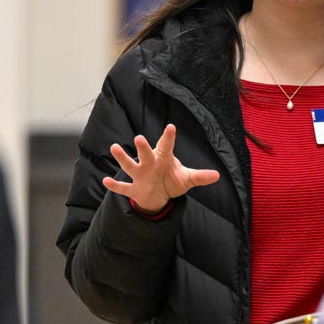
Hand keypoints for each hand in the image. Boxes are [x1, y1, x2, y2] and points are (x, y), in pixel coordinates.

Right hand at [103, 124, 220, 213]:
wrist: (158, 195)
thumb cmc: (172, 180)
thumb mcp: (187, 179)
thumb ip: (199, 176)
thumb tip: (217, 175)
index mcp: (163, 158)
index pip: (166, 146)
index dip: (168, 137)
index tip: (171, 127)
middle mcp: (149, 164)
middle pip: (145, 154)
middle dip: (142, 148)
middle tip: (139, 138)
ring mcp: (140, 176)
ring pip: (130, 166)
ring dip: (122, 158)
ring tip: (115, 148)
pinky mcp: (134, 189)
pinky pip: (123, 188)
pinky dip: (115, 186)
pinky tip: (106, 182)